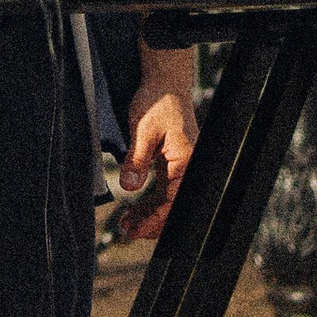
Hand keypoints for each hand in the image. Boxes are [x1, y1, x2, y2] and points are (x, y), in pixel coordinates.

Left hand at [115, 57, 198, 240]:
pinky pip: (164, 189)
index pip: (172, 201)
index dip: (155, 219)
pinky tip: (135, 210)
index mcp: (186, 161)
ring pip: (167, 200)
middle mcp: (187, 167)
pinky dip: (150, 201)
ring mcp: (181, 166)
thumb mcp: (143, 131)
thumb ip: (137, 160)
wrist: (164, 83)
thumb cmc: (158, 102)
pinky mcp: (172, 163)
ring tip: (128, 226)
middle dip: (152, 223)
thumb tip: (129, 186)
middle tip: (128, 233)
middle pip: (172, 205)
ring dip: (149, 214)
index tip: (137, 230)